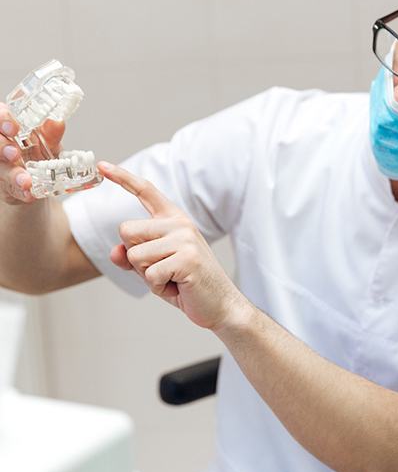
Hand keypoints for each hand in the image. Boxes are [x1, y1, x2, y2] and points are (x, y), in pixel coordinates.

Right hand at [0, 102, 64, 204]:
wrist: (39, 180)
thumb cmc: (39, 152)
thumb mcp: (48, 141)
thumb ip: (51, 132)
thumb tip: (58, 122)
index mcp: (8, 128)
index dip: (2, 120)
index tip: (13, 128)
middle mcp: (1, 145)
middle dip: (2, 148)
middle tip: (14, 154)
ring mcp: (1, 167)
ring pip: (1, 169)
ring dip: (12, 174)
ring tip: (25, 181)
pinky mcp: (6, 186)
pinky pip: (11, 189)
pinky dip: (21, 192)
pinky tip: (29, 194)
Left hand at [98, 161, 248, 330]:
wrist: (221, 305)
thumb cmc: (187, 284)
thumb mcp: (154, 268)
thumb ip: (133, 257)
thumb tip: (114, 251)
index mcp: (173, 219)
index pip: (145, 191)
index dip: (122, 177)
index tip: (102, 165)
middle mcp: (179, 223)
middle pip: (126, 230)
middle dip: (135, 257)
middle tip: (161, 269)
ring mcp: (185, 239)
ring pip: (135, 255)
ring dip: (147, 276)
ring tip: (171, 279)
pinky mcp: (187, 258)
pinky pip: (150, 275)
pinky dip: (158, 288)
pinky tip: (177, 287)